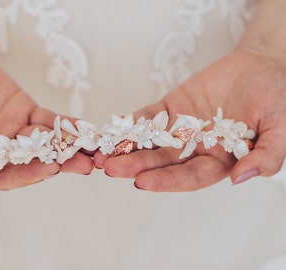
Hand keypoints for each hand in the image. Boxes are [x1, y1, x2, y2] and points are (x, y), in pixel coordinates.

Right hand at [0, 37, 93, 189]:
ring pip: (44, 143)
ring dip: (69, 147)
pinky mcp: (25, 110)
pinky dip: (65, 125)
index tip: (50, 169)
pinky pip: (47, 120)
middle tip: (85, 166)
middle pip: (31, 162)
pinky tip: (83, 128)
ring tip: (92, 149)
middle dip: (59, 164)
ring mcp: (14, 129)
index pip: (3, 175)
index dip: (27, 175)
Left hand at [94, 49, 285, 190]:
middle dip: (135, 165)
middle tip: (110, 168)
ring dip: (127, 147)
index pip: (188, 176)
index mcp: (219, 161)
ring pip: (150, 142)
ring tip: (102, 153)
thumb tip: (241, 178)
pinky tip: (114, 129)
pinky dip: (132, 123)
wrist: (262, 67)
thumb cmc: (276, 99)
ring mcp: (181, 128)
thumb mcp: (280, 128)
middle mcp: (195, 149)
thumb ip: (266, 155)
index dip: (166, 180)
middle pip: (161, 161)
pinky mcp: (171, 108)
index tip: (141, 182)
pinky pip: (149, 117)